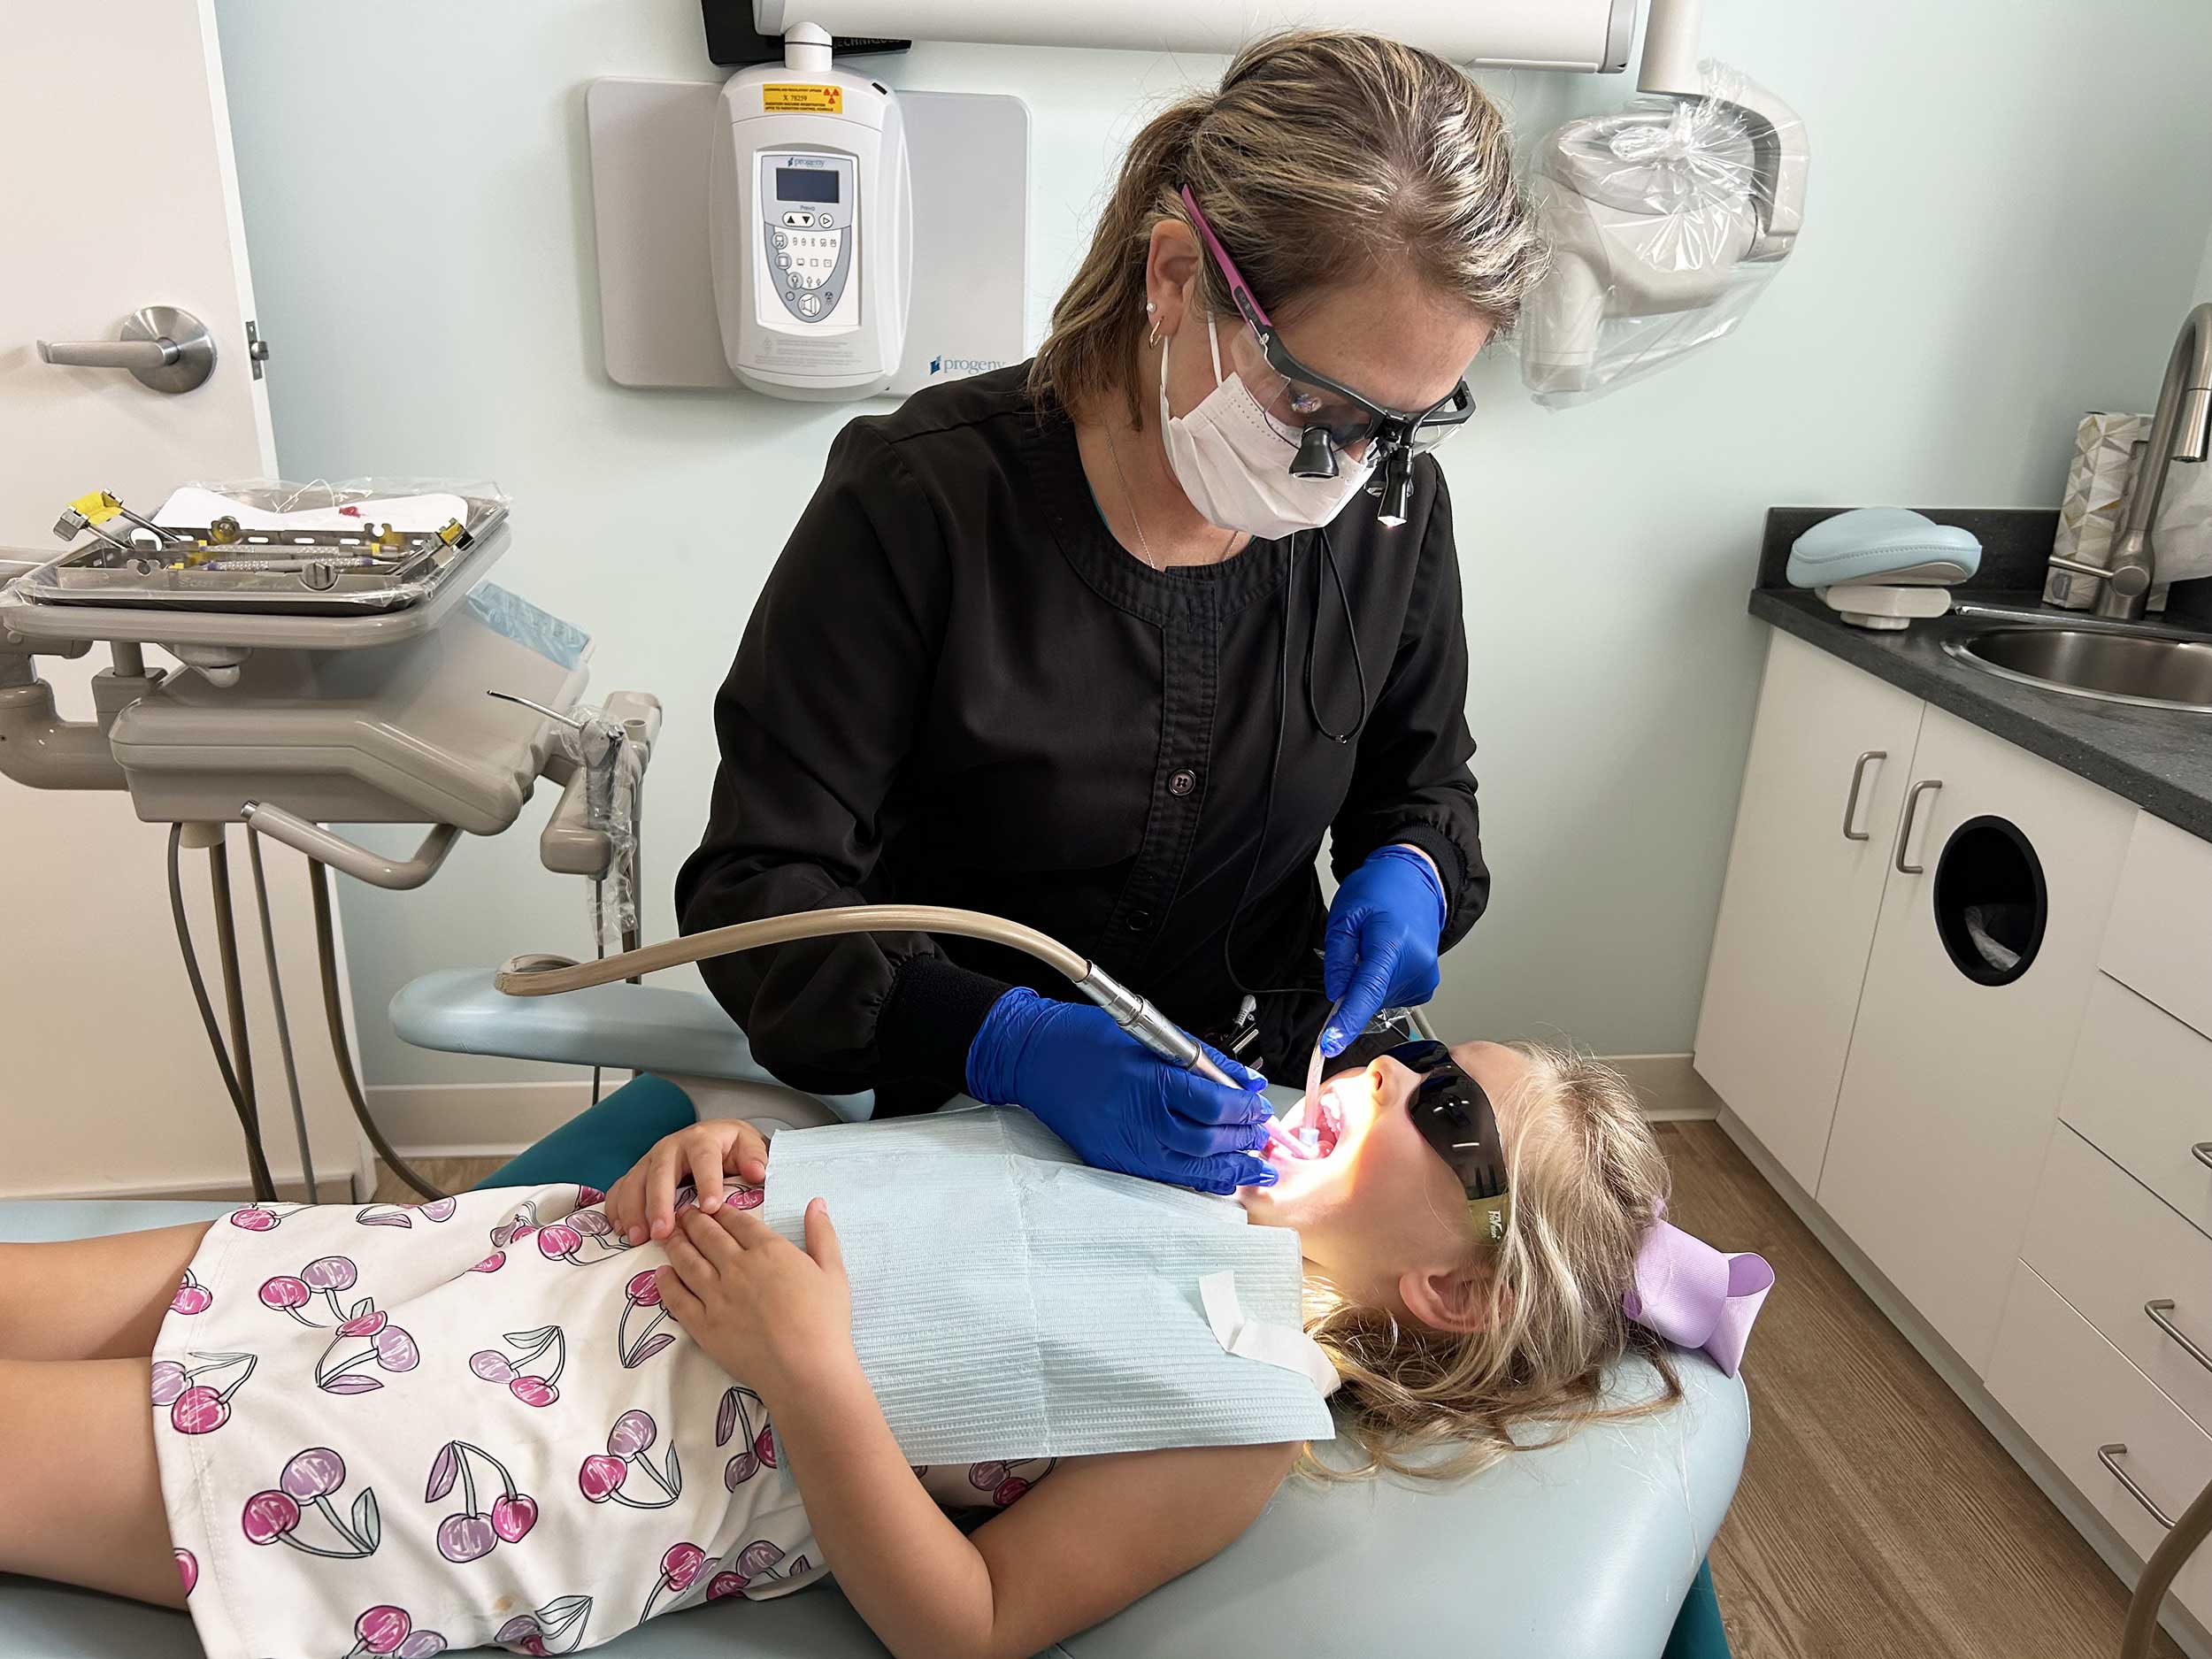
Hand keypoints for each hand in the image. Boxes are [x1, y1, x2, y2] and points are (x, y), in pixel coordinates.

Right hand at [603, 1119, 769, 1246]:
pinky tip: (619, 1230)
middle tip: (662, 1233)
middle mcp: (671, 1147)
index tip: (710, 1208)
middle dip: (659, 1203)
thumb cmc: (732, 1148)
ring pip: (635, 1181)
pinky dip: (617, 1208)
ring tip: (637, 1238)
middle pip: (661, 1173)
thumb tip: (757, 1172)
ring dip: (633, 1210)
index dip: (707, 1182)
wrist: (716, 1139)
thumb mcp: (748, 1146)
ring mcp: (651, 1160)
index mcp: (702, 1139)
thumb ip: (755, 1157)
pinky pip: (620, 1188)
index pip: (704, 1159)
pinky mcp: (638, 1173)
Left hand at [656, 1198, 852, 1399]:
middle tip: (682, 1212)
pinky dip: (666, 1283)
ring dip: (676, 1244)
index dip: (721, 1210)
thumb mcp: (833, 1271)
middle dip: (693, 1220)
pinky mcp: (703, 1325)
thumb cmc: (825, 1321)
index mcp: (769, 1250)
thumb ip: (822, 1234)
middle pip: (708, 1236)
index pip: (738, 1221)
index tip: (710, 1204)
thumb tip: (815, 1202)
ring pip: (688, 1261)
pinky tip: (660, 1274)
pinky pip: (677, 1298)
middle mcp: (737, 1267)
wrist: (805, 1369)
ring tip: (667, 1234)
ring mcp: (716, 1296)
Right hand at [966, 989, 1274, 1192]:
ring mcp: (1123, 1146)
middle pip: (1206, 1141)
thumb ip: (1201, 1059)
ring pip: (1190, 1169)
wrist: (1031, 1058)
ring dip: (1229, 1169)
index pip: (1212, 1104)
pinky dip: (1197, 1180)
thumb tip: (1246, 1079)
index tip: (1257, 1103)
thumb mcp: (1149, 1034)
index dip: (1243, 1107)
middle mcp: (1136, 1120)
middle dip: (1241, 1139)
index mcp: (1147, 1082)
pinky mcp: (1111, 1161)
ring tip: (1254, 1165)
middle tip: (1259, 1132)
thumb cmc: (1085, 1038)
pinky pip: (1165, 1179)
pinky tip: (1217, 1176)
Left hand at [1321, 846, 1446, 1055]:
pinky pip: (1393, 997)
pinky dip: (1382, 985)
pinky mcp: (1427, 985)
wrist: (1416, 881)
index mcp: (1392, 944)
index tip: (1330, 1043)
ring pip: (1380, 1001)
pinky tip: (1387, 960)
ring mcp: (1425, 977)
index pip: (1366, 993)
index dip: (1346, 1021)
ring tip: (1375, 947)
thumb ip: (1338, 959)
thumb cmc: (1381, 890)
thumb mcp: (1345, 916)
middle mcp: (1415, 965)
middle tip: (1356, 951)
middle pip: (1371, 998)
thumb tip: (1337, 995)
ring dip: (1369, 984)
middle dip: (1353, 986)